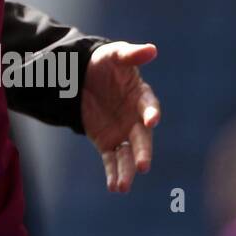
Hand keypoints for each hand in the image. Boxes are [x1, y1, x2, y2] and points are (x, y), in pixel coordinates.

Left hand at [81, 41, 160, 192]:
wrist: (84, 75)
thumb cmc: (105, 63)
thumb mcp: (115, 54)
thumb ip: (131, 54)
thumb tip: (151, 49)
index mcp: (141, 96)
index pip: (149, 106)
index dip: (151, 112)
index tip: (151, 120)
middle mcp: (136, 118)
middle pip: (142, 138)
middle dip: (143, 152)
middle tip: (143, 166)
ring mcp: (122, 132)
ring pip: (128, 154)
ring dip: (127, 170)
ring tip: (123, 186)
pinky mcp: (107, 141)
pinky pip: (112, 159)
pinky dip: (113, 172)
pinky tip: (114, 186)